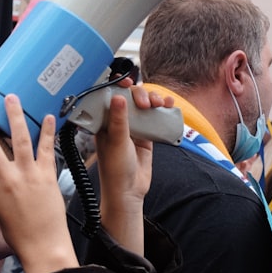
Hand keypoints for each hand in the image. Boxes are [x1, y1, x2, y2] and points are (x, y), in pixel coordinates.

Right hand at [0, 95, 77, 272]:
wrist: (44, 248)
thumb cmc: (20, 234)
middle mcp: (7, 181)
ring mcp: (28, 177)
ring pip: (19, 140)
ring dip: (15, 117)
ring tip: (11, 98)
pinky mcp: (47, 177)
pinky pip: (47, 149)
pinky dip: (48, 132)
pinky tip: (48, 116)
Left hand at [94, 83, 171, 253]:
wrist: (129, 191)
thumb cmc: (115, 169)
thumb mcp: (116, 142)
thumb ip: (118, 119)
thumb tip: (118, 97)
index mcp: (103, 121)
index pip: (109, 95)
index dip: (117, 85)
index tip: (126, 81)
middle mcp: (118, 121)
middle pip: (130, 97)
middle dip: (140, 94)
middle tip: (145, 103)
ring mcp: (133, 127)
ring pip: (144, 105)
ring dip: (154, 99)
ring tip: (159, 103)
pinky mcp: (146, 135)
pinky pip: (155, 117)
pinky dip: (163, 109)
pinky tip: (168, 105)